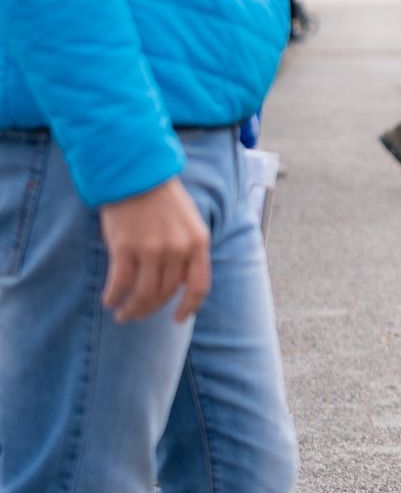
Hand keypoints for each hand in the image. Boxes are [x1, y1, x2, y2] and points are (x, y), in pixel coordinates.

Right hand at [99, 178, 210, 322]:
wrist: (135, 173)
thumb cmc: (162, 198)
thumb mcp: (189, 222)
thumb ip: (189, 251)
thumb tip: (178, 284)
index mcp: (198, 243)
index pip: (199, 286)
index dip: (188, 307)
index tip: (178, 319)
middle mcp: (178, 249)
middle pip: (166, 293)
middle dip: (151, 309)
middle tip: (137, 314)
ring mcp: (152, 249)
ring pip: (144, 293)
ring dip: (132, 308)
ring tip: (122, 314)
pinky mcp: (125, 247)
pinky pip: (120, 282)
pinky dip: (114, 296)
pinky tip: (109, 301)